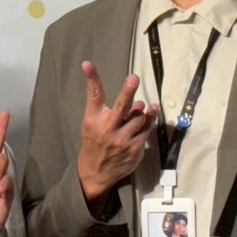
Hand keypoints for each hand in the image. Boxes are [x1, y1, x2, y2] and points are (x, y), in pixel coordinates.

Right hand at [75, 64, 156, 201]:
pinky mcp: (135, 149)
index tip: (87, 64)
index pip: (94, 95)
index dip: (92, 78)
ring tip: (139, 108)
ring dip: (141, 111)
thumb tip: (129, 95)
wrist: (96, 172)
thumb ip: (104, 106)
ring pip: (139, 116)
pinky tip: (150, 114)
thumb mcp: (91, 122)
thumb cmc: (94, 141)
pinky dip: (149, 120)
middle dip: (128, 91)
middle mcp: (108, 129)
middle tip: (133, 78)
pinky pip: (147, 128)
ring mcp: (123, 140)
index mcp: (94, 119)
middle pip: (121, 106)